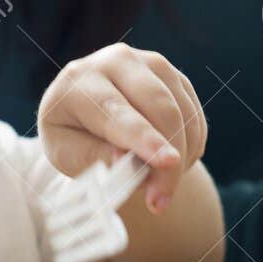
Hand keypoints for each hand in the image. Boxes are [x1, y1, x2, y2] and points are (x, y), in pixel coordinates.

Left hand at [38, 43, 208, 213]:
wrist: (88, 114)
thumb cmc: (74, 137)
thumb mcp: (68, 155)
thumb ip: (94, 158)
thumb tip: (124, 161)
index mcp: (79, 81)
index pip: (117, 112)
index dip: (145, 139)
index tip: (169, 162)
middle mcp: (116, 60)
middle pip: (159, 107)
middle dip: (169, 159)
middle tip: (161, 201)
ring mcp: (149, 62)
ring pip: (182, 113)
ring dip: (180, 157)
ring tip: (159, 185)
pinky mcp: (173, 75)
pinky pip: (194, 116)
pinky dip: (189, 147)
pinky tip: (169, 162)